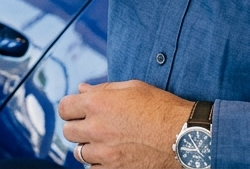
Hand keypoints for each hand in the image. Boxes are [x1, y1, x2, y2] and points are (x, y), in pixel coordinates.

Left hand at [59, 80, 190, 167]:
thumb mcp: (133, 88)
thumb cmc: (162, 109)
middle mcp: (96, 128)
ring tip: (105, 143)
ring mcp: (105, 152)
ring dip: (88, 147)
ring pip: (80, 153)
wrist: (185, 137)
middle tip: (92, 127)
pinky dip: (99, 164)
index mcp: (98, 104)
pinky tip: (112, 157)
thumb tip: (81, 90)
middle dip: (78, 128)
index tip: (78, 111)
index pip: (64, 108)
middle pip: (68, 132)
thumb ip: (103, 89)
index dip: (71, 109)